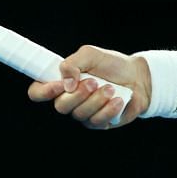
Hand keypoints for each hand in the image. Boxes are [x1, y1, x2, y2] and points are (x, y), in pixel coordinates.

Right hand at [27, 45, 151, 128]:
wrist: (139, 77)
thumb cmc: (112, 65)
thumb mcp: (91, 54)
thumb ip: (73, 63)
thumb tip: (66, 83)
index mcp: (61, 83)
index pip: (37, 92)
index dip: (43, 92)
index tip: (59, 85)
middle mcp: (69, 100)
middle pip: (60, 107)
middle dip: (78, 95)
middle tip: (94, 82)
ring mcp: (84, 113)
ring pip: (80, 114)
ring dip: (97, 99)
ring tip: (111, 88)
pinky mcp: (100, 123)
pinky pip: (97, 122)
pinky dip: (109, 109)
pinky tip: (119, 100)